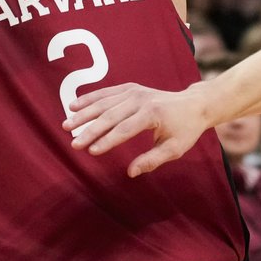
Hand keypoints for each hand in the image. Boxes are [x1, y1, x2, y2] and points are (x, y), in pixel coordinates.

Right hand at [63, 82, 212, 176]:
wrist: (194, 104)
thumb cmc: (185, 129)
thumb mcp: (175, 149)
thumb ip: (153, 160)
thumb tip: (131, 172)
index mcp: (153, 114)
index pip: (125, 129)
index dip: (108, 141)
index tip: (92, 151)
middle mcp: (141, 99)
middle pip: (111, 116)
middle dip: (90, 130)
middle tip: (74, 143)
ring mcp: (134, 91)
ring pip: (104, 102)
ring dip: (84, 113)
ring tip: (66, 125)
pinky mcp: (130, 88)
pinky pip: (106, 93)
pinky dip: (89, 98)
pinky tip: (73, 106)